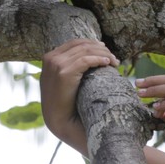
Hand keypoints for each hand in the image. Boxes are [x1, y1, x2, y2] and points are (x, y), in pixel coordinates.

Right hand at [39, 38, 117, 153]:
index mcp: (49, 58)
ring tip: (115, 62)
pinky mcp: (64, 72)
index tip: (105, 49)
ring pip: (86, 51)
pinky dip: (99, 59)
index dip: (92, 44)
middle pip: (81, 45)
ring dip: (104, 54)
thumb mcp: (62, 81)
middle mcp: (51, 58)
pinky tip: (108, 63)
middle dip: (100, 49)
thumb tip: (86, 58)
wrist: (59, 120)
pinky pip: (86, 60)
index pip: (74, 43)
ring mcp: (56, 64)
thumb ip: (68, 68)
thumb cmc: (64, 103)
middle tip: (114, 57)